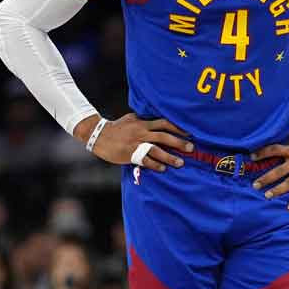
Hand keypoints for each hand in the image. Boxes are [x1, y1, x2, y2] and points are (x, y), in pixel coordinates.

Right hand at [76, 113, 192, 170]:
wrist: (98, 135)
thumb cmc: (116, 128)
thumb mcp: (131, 119)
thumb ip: (144, 120)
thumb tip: (156, 120)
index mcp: (143, 122)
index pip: (164, 123)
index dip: (177, 128)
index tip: (189, 133)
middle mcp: (141, 131)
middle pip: (164, 136)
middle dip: (178, 142)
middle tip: (191, 148)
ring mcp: (136, 143)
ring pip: (156, 149)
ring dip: (170, 156)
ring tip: (180, 163)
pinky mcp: (130, 153)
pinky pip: (145, 160)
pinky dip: (155, 164)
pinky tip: (163, 169)